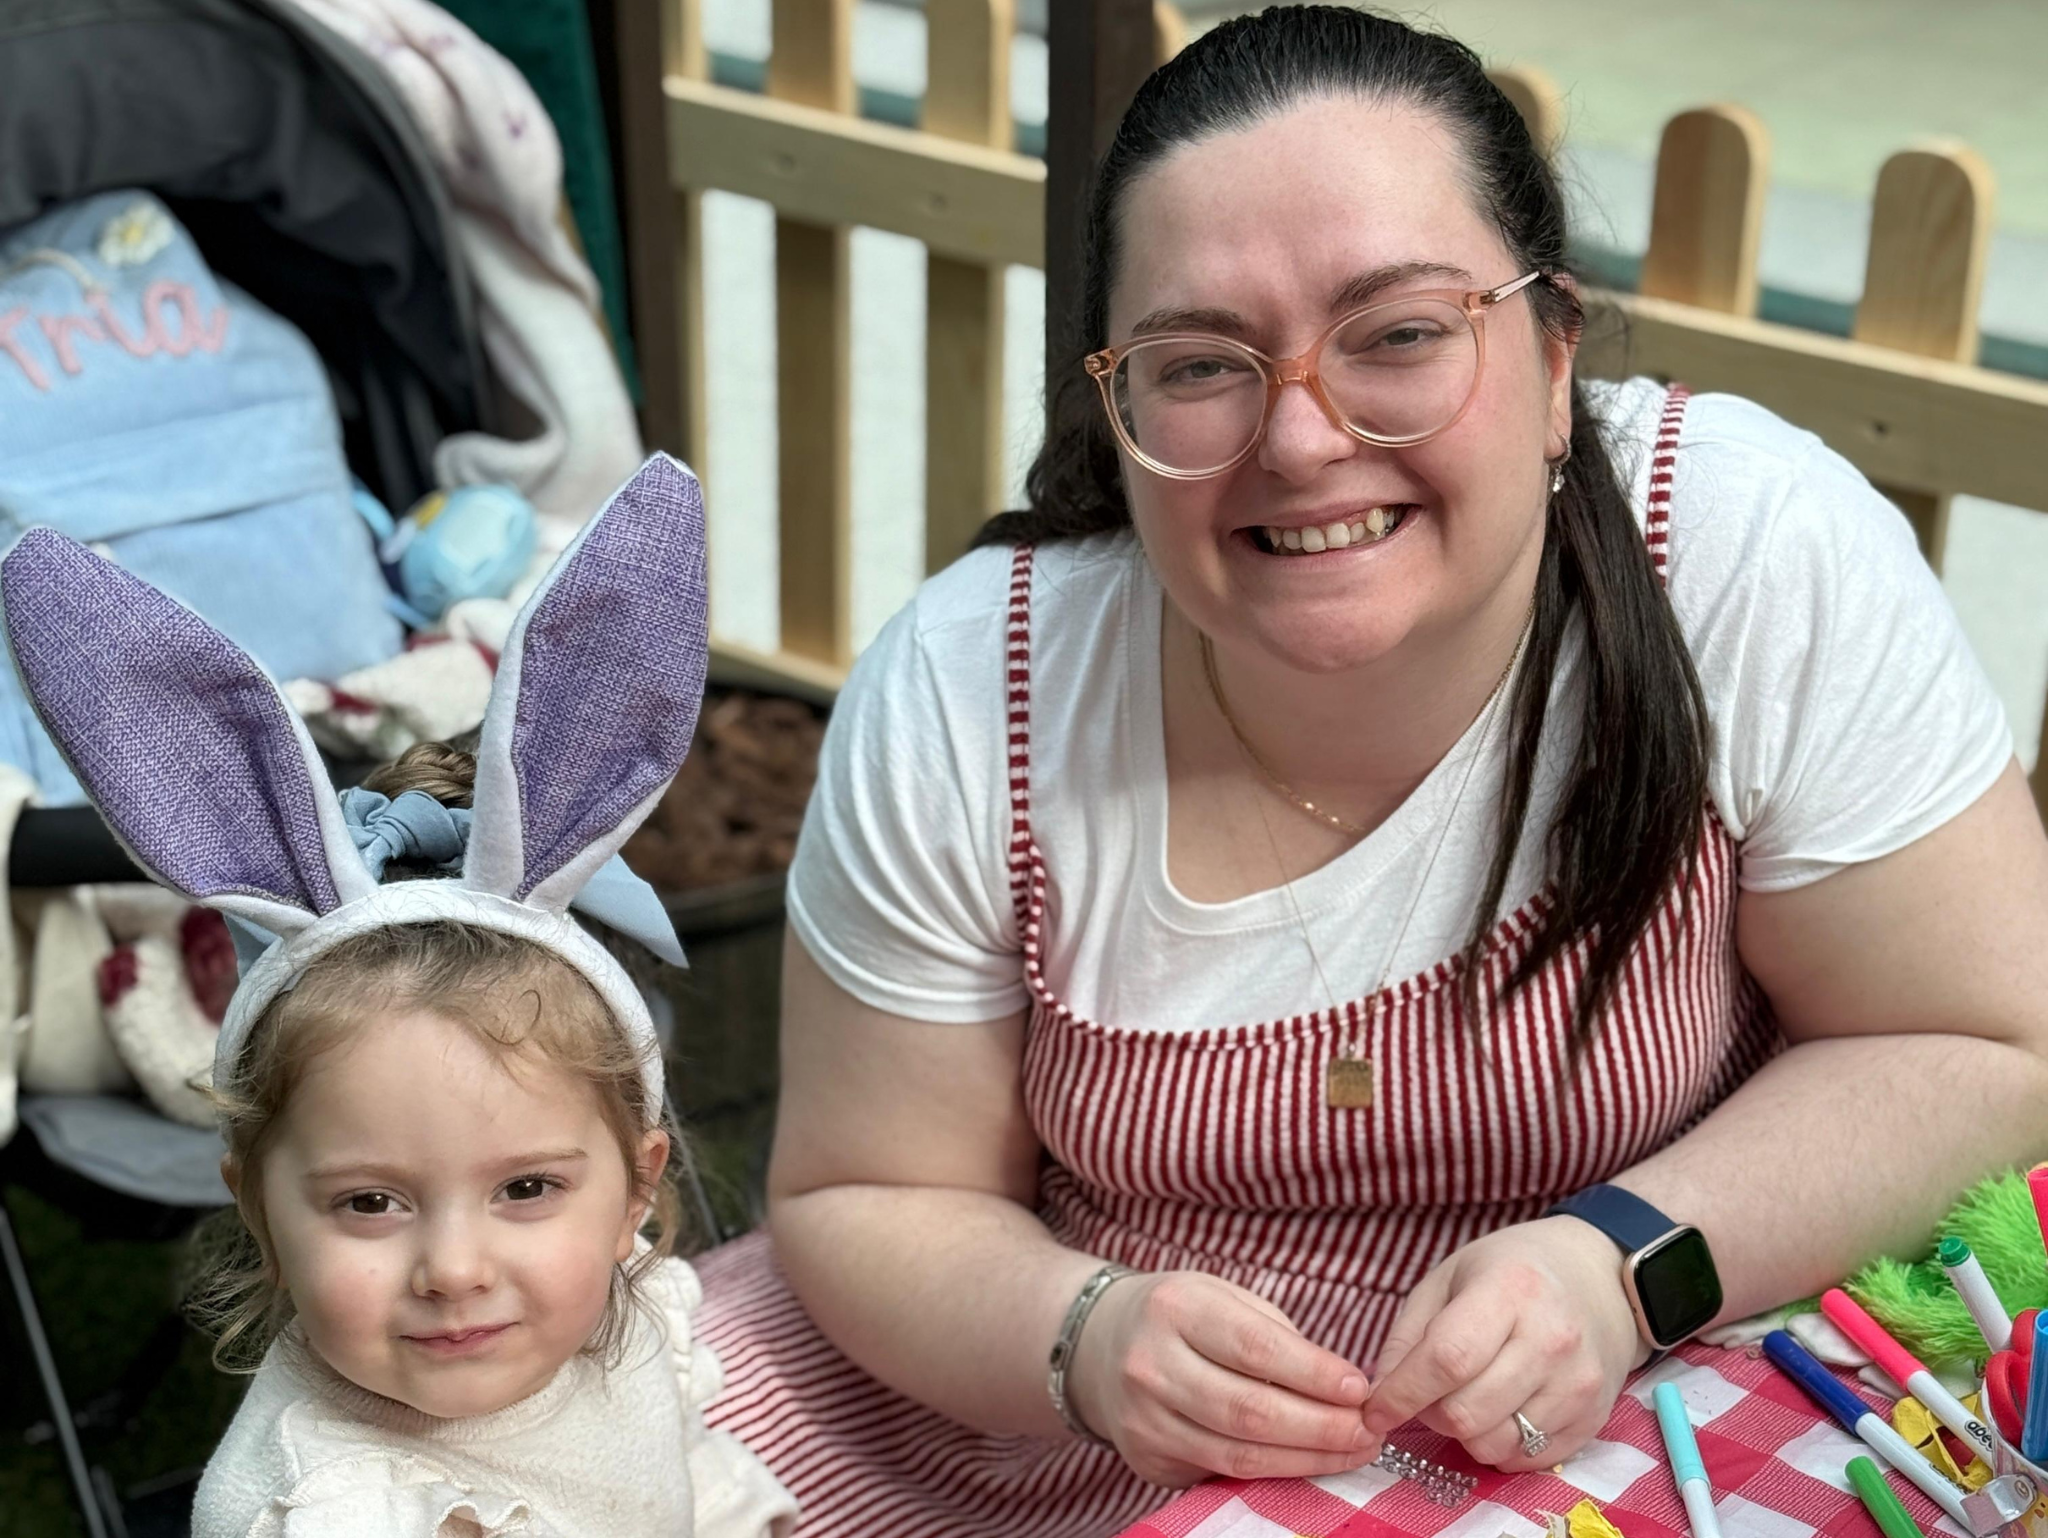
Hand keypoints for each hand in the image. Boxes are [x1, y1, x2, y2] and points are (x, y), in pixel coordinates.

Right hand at [1063, 1270, 1375, 1486]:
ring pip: (1238, 1455)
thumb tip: (1342, 1387)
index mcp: (1175, 1308)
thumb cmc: (1179, 1316)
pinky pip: (1220, 1474)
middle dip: (1322, 1427)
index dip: (1315, 1374)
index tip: (1361, 1388)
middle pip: (1249, 1411)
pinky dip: (1273, 1474)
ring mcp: (1143, 1419)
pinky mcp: (1147, 1460)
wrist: (1099, 1345)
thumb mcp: (1221, 1296)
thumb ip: (1275, 1335)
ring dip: (1307, 1459)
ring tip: (1352, 1452)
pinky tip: (1307, 1463)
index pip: (1255, 1348)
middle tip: (1369, 1431)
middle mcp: (1150, 1365)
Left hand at [1360, 1217, 1647, 1469]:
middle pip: (1466, 1412)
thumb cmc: (1510, 1273)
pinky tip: (1500, 1410)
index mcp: (1510, 1290)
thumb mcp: (1447, 1279)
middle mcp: (1552, 1339)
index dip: (1402, 1393)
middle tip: (1428, 1392)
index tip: (1374, 1409)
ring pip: (1493, 1444)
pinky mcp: (1592, 1418)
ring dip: (1464, 1432)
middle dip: (1430, 1412)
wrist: (1595, 1279)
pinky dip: (1499, 1445)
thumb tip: (1379, 1396)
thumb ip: (1408, 1336)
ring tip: (1467, 1396)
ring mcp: (1578, 1383)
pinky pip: (1526, 1460)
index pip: (1447, 1359)